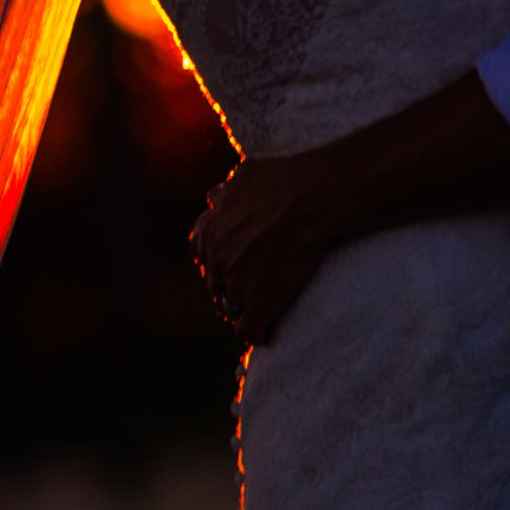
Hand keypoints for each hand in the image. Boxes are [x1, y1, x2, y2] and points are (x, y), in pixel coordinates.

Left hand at [190, 155, 331, 345]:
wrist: (306, 200)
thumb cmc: (281, 180)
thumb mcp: (244, 176)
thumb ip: (226, 191)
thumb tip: (214, 194)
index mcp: (211, 230)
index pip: (202, 253)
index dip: (218, 258)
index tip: (232, 261)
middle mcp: (217, 258)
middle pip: (214, 283)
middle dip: (228, 285)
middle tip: (246, 288)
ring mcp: (235, 283)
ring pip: (230, 307)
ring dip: (242, 307)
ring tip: (258, 311)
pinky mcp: (258, 304)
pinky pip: (248, 331)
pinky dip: (257, 332)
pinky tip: (266, 332)